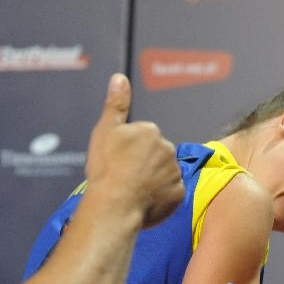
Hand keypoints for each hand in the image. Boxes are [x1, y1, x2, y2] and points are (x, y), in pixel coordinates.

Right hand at [86, 73, 183, 227]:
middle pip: (155, 155)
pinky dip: (160, 197)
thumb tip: (120, 78)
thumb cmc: (106, 169)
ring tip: (133, 190)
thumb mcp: (105, 131)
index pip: (142, 138)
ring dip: (152, 180)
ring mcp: (175, 172)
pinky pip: (170, 194)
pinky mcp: (179, 194)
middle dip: (143, 164)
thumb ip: (116, 104)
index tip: (117, 161)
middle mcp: (168, 149)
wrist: (114, 205)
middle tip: (124, 176)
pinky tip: (144, 201)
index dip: (127, 151)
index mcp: (150, 131)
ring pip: (164, 174)